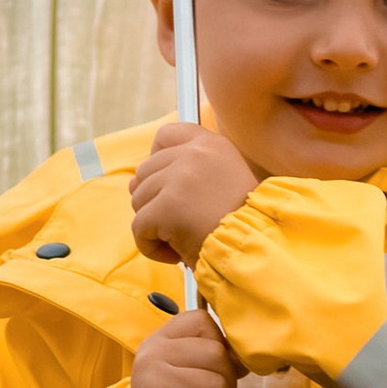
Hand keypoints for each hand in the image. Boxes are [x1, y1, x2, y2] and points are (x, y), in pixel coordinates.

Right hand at [129, 309, 240, 387]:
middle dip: (225, 384)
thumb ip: (212, 354)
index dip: (219, 347)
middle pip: (217, 355)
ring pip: (219, 387)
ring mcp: (153, 384)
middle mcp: (151, 357)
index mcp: (158, 340)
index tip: (208, 372)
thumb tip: (245, 357)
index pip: (203, 322)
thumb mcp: (189, 371)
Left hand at [130, 119, 257, 268]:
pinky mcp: (166, 207)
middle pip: (146, 171)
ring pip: (139, 199)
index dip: (159, 158)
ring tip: (184, 237)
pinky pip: (139, 228)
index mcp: (212, 145)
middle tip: (184, 222)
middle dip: (156, 201)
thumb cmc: (240, 226)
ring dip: (155, 225)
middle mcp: (195, 153)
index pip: (167, 135)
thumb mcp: (224, 182)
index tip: (168, 183)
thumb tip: (132, 183)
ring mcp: (178, 178)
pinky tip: (177, 253)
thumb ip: (183, 171)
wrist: (254, 250)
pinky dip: (151, 246)